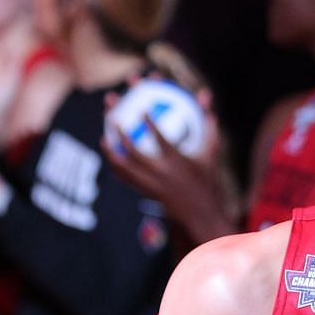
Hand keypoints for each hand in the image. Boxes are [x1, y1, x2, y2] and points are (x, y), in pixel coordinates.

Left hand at [101, 91, 235, 241]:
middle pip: (133, 152)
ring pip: (124, 168)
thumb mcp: (210, 156)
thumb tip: (208, 100)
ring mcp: (151, 184)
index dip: (150, 123)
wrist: (201, 215)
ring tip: (103, 139)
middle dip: (120, 135)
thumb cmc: (208, 183)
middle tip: (113, 119)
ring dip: (111, 153)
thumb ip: (209, 128)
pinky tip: (112, 158)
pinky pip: (126, 179)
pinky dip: (118, 168)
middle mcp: (161, 173)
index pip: (160, 139)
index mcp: (176, 161)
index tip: (142, 110)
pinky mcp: (146, 193)